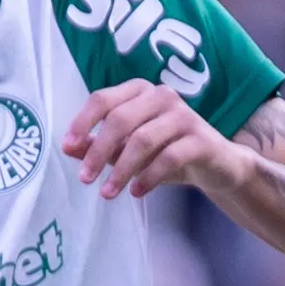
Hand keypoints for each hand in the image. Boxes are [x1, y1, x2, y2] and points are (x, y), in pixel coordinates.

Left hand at [63, 77, 242, 202]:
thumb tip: (67, 146)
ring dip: (121, 169)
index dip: (82, 122)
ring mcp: (184, 115)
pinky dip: (149, 177)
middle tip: (85, 180)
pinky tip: (137, 192)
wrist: (217, 165)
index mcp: (139, 92)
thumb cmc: (166, 152)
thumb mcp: (128, 150)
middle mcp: (161, 96)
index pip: (103, 99)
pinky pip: (169, 157)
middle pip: (120, 119)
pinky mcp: (201, 140)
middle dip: (98, 151)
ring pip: (143, 139)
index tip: (67, 146)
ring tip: (108, 193)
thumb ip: (98, 145)